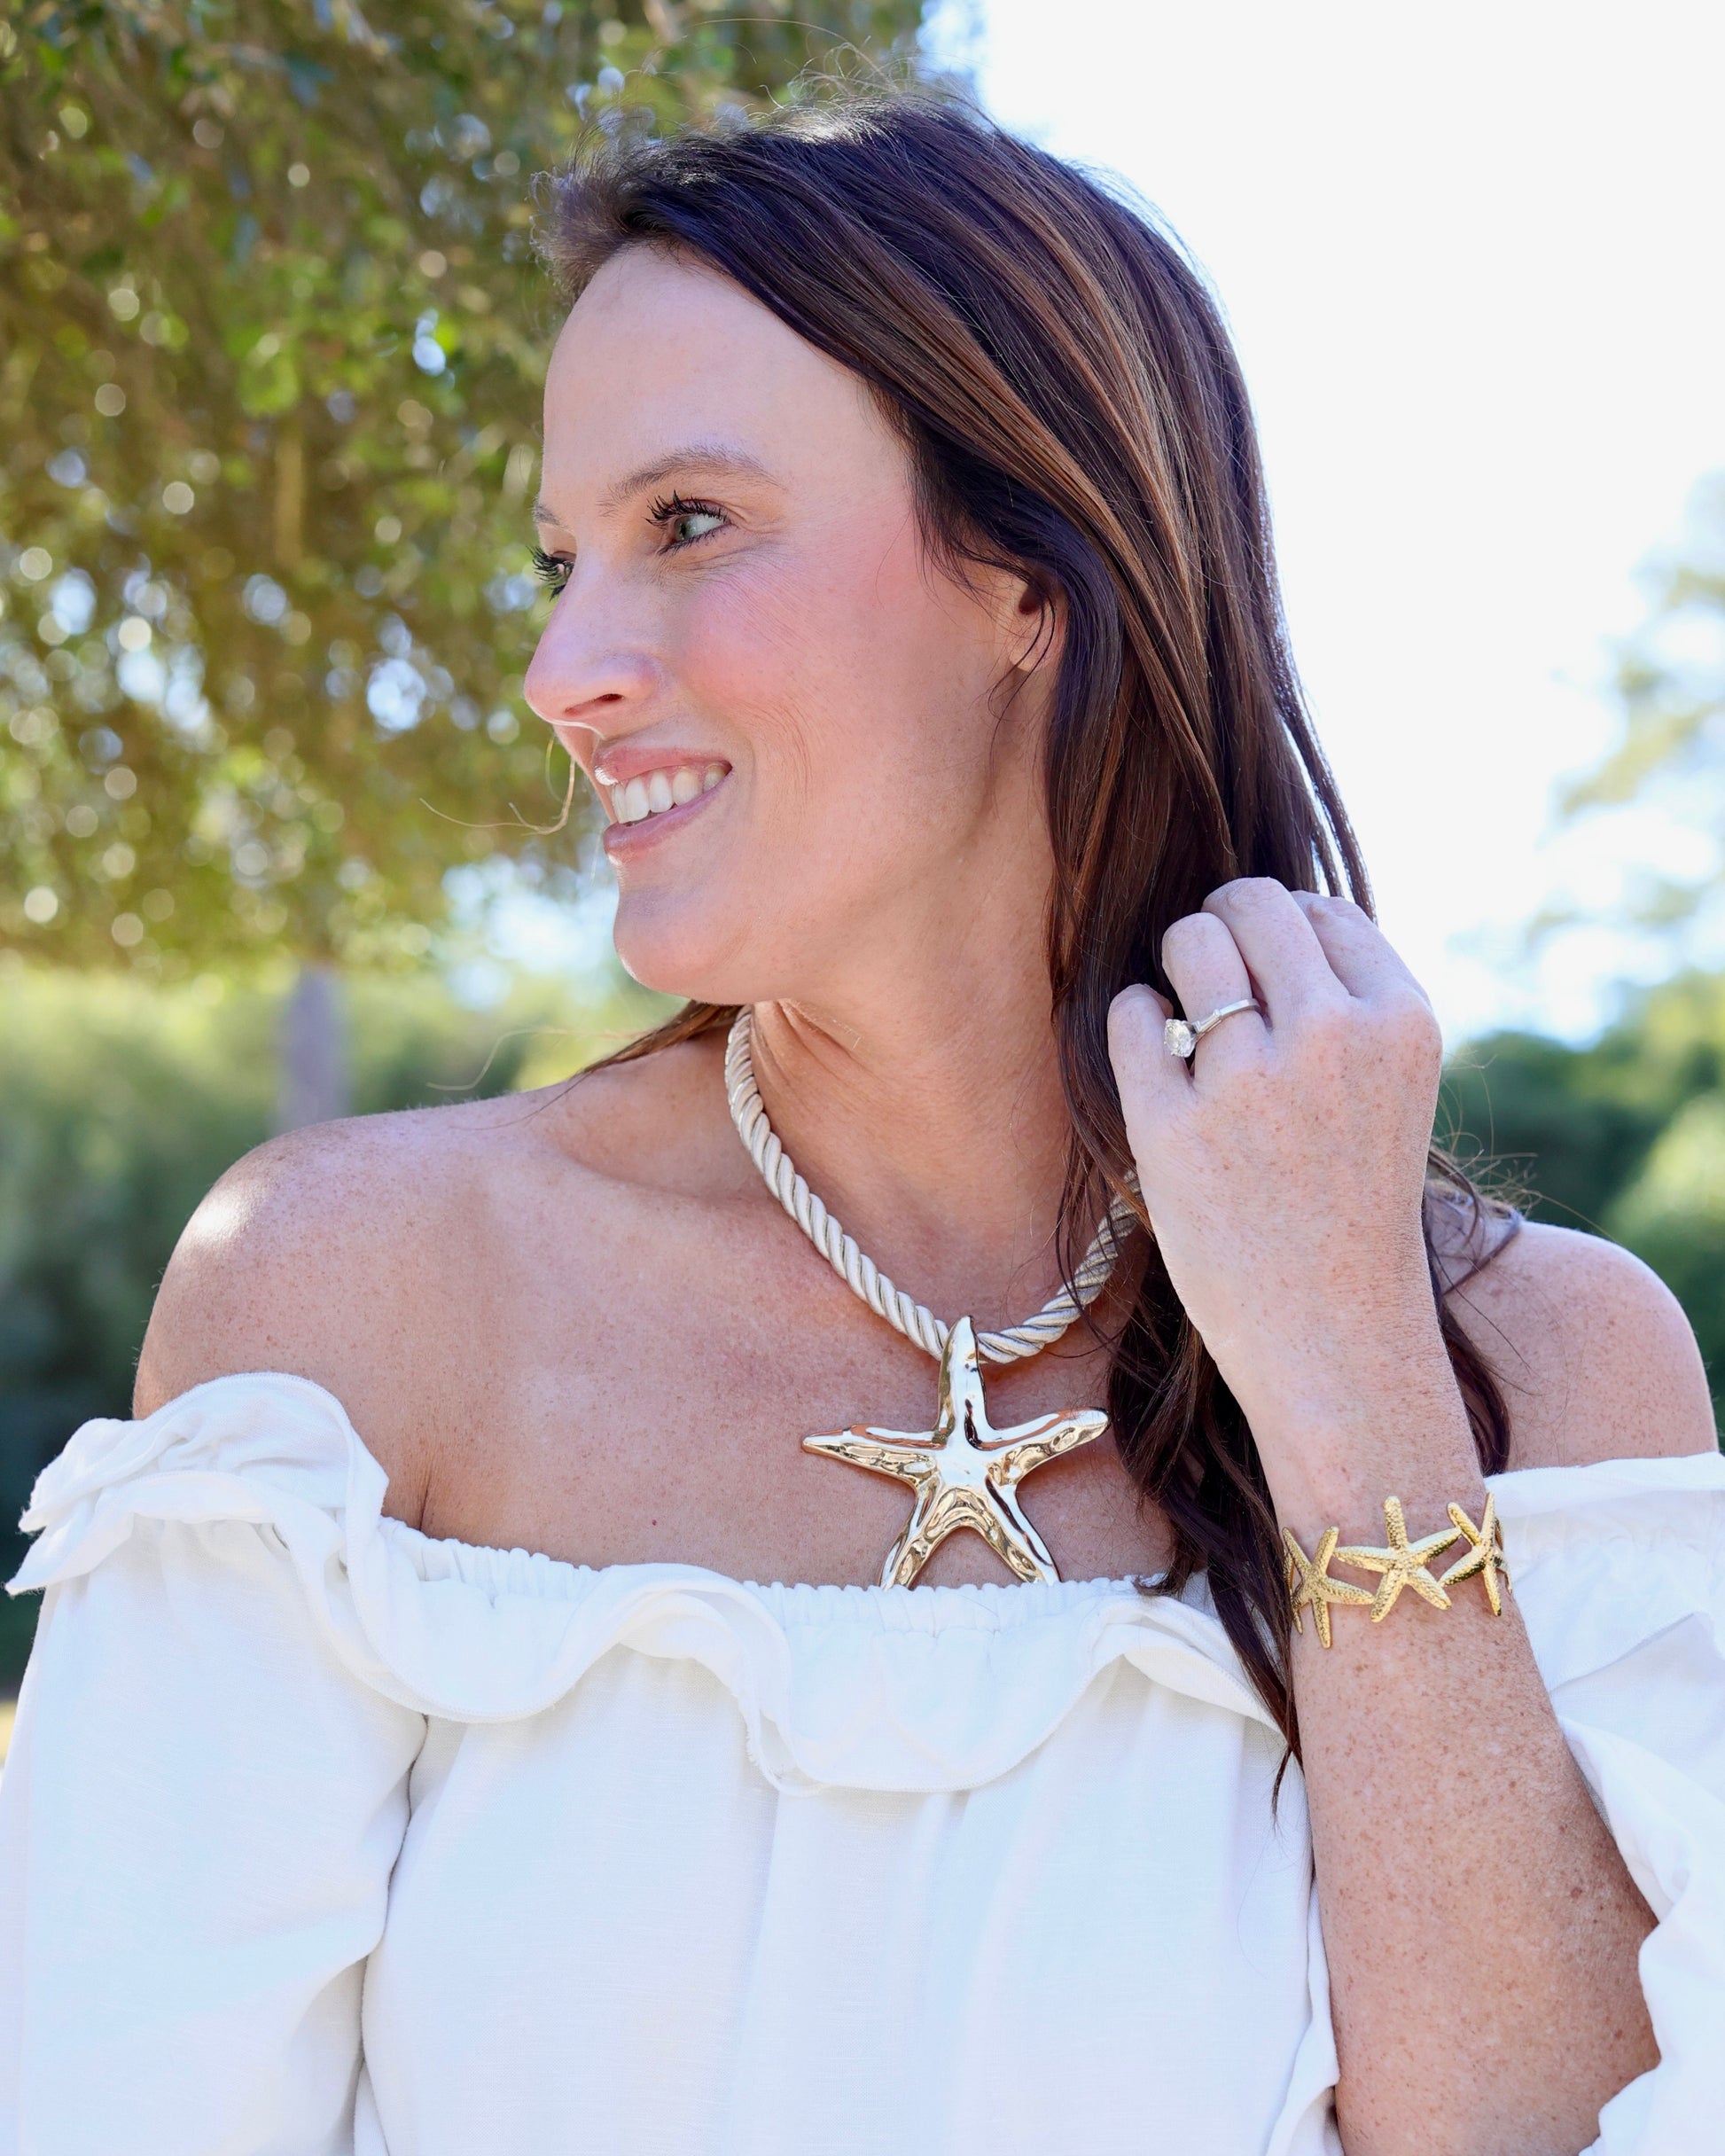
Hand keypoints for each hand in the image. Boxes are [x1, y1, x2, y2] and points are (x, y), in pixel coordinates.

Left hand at [1108, 879, 1458, 1497]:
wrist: (1333, 1336)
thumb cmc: (1350, 1204)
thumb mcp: (1389, 1088)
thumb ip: (1343, 1001)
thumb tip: (1254, 910)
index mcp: (1402, 1023)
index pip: (1322, 911)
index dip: (1281, 928)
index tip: (1266, 971)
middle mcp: (1333, 1038)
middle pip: (1252, 905)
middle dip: (1220, 921)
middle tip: (1208, 962)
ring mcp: (1249, 1083)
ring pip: (1191, 943)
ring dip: (1177, 958)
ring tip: (1182, 1008)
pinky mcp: (1173, 1129)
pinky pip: (1133, 1016)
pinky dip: (1134, 1020)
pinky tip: (1155, 1054)